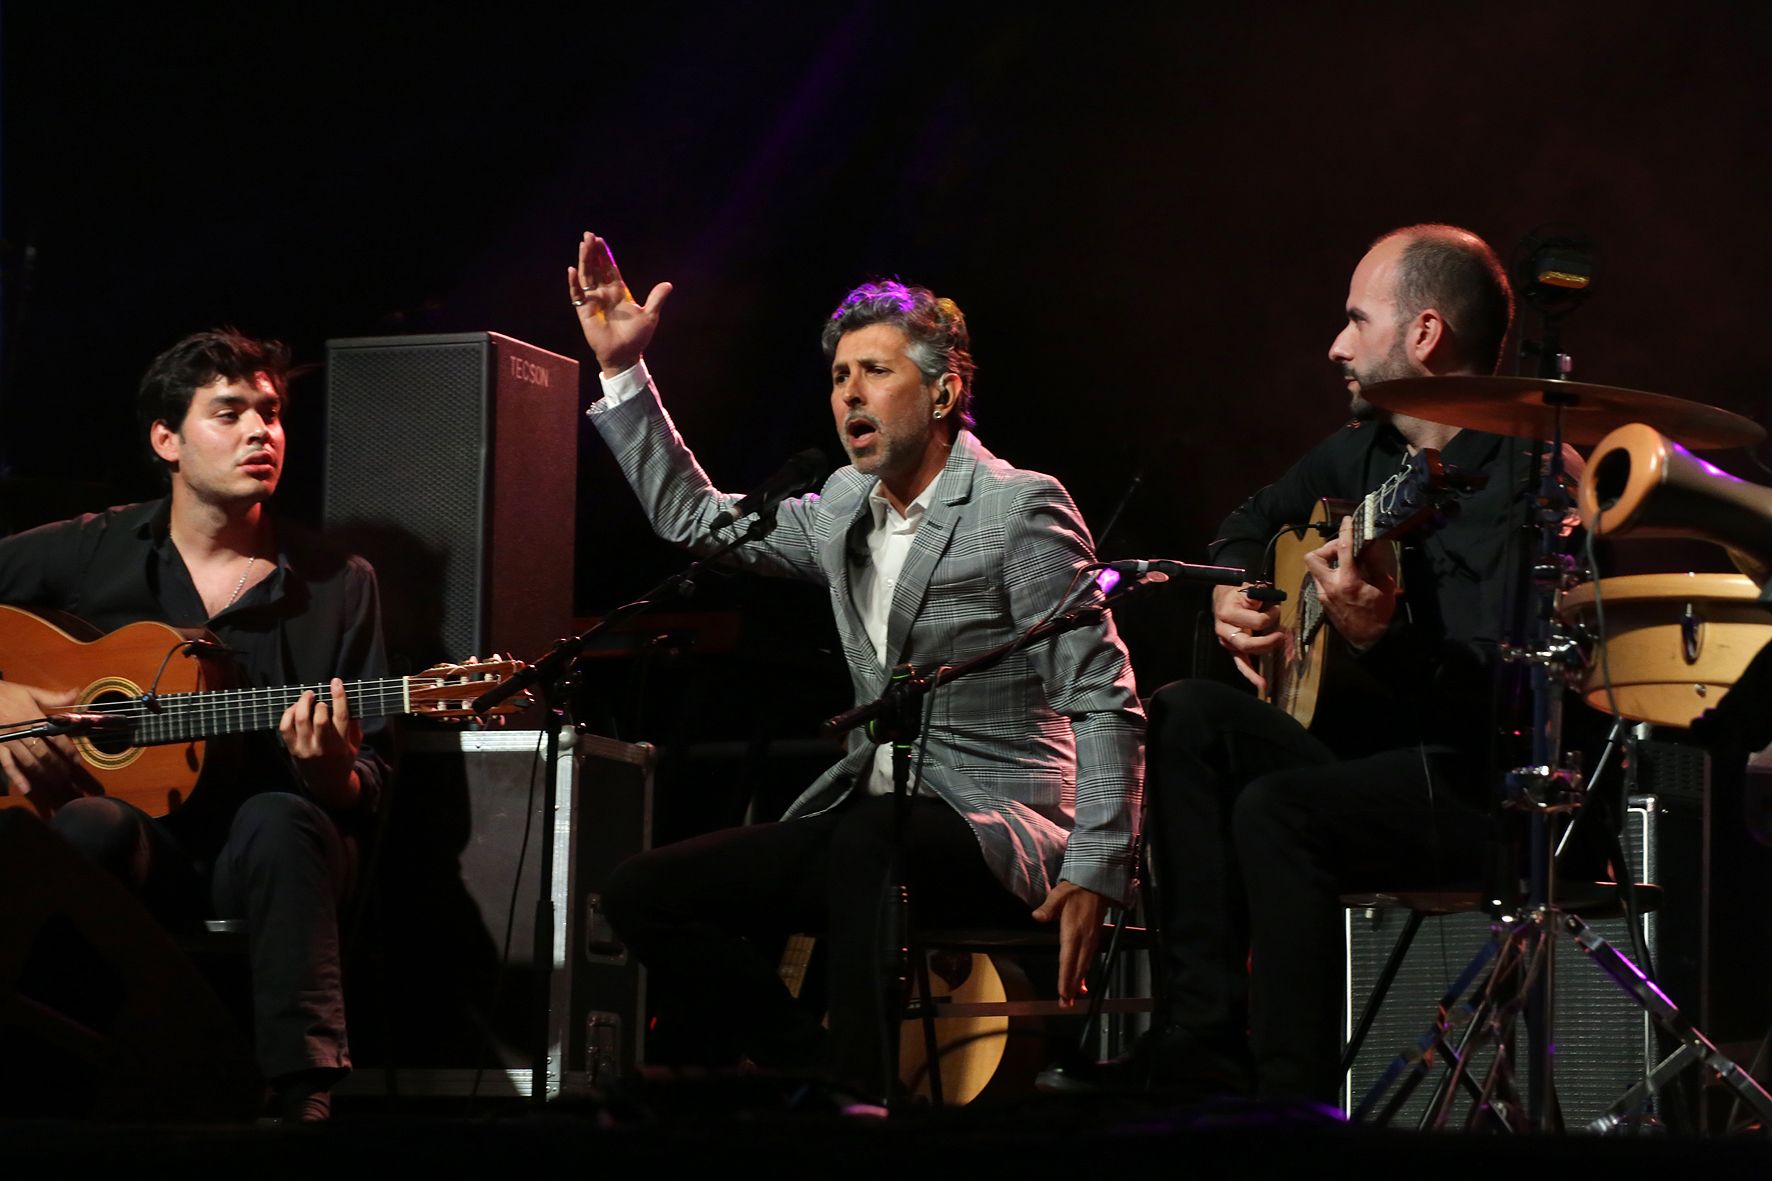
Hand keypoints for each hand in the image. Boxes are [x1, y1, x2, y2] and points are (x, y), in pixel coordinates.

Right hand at [0, 681, 92, 813]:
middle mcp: (23, 732)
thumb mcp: (30, 692)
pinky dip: (17, 777)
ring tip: (55, 782)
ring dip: (43, 773)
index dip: (68, 750)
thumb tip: (76, 692)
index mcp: (33, 718)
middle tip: (68, 776)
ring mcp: (9, 741)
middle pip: (44, 753)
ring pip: (29, 761)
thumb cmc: (5, 693)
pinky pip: (7, 764)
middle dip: (57, 766)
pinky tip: (26, 788)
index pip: (56, 737)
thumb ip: (53, 697)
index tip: (77, 761)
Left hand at [279, 677, 361, 808]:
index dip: (339, 696)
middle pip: (320, 719)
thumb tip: (349, 702)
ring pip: (300, 720)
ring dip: (302, 703)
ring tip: (306, 697)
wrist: (327, 783)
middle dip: (318, 702)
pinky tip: (294, 708)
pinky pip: (285, 728)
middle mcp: (322, 747)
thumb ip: (354, 725)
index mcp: (341, 744)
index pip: (341, 716)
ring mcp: (305, 748)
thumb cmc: (343, 759)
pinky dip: (288, 714)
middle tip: (317, 695)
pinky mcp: (292, 749)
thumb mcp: (355, 744)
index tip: (336, 682)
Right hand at [571, 231, 673, 376]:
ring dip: (584, 260)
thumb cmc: (637, 337)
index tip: (600, 240)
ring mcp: (593, 301)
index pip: (610, 268)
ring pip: (586, 276)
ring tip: (583, 245)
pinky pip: (577, 294)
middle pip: (596, 267)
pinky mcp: (585, 311)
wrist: (625, 355)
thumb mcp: (650, 316)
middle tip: (589, 234)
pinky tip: (573, 270)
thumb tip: (668, 284)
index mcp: (619, 291)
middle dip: (592, 251)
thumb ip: (657, 299)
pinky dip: (574, 283)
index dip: (605, 254)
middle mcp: (604, 293)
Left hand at [1032, 880, 1112, 1006]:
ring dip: (1078, 982)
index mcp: (1073, 931)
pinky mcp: (1094, 938)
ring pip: (1084, 965)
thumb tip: (1037, 916)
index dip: (1066, 977)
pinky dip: (1084, 972)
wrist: (1096, 885)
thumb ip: (1048, 908)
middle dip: (1071, 987)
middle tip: (1066, 1004)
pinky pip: (1088, 959)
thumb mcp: (1058, 895)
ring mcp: (1090, 939)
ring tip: (1072, 997)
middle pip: (1077, 967)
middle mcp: (1084, 938)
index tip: (1063, 992)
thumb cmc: (1075, 890)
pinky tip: (1081, 981)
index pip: (1068, 959)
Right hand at [1212, 582, 1282, 691]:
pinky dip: (1250, 674)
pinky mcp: (1232, 649)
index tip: (1277, 608)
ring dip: (1263, 653)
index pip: (1256, 621)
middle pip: (1247, 643)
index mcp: (1228, 613)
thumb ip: (1257, 594)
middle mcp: (1224, 630)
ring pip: (1245, 655)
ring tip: (1280, 654)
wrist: (1222, 598)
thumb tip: (1267, 597)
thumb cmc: (1237, 594)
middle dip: (1268, 642)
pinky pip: (1241, 664)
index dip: (1271, 616)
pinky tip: (1261, 683)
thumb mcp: (1246, 588)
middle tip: (1282, 636)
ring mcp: (1227, 642)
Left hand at [1299, 514, 1397, 650]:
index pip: (1342, 548)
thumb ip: (1375, 565)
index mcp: (1347, 581)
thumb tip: (1370, 547)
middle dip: (1326, 548)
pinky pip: (1320, 580)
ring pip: (1314, 569)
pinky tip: (1344, 575)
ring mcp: (1322, 595)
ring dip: (1327, 561)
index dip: (1345, 530)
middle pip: (1313, 557)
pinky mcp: (1322, 601)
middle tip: (1343, 549)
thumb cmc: (1380, 614)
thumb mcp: (1384, 587)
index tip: (1347, 521)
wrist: (1369, 640)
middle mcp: (1329, 586)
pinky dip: (1329, 573)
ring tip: (1345, 561)